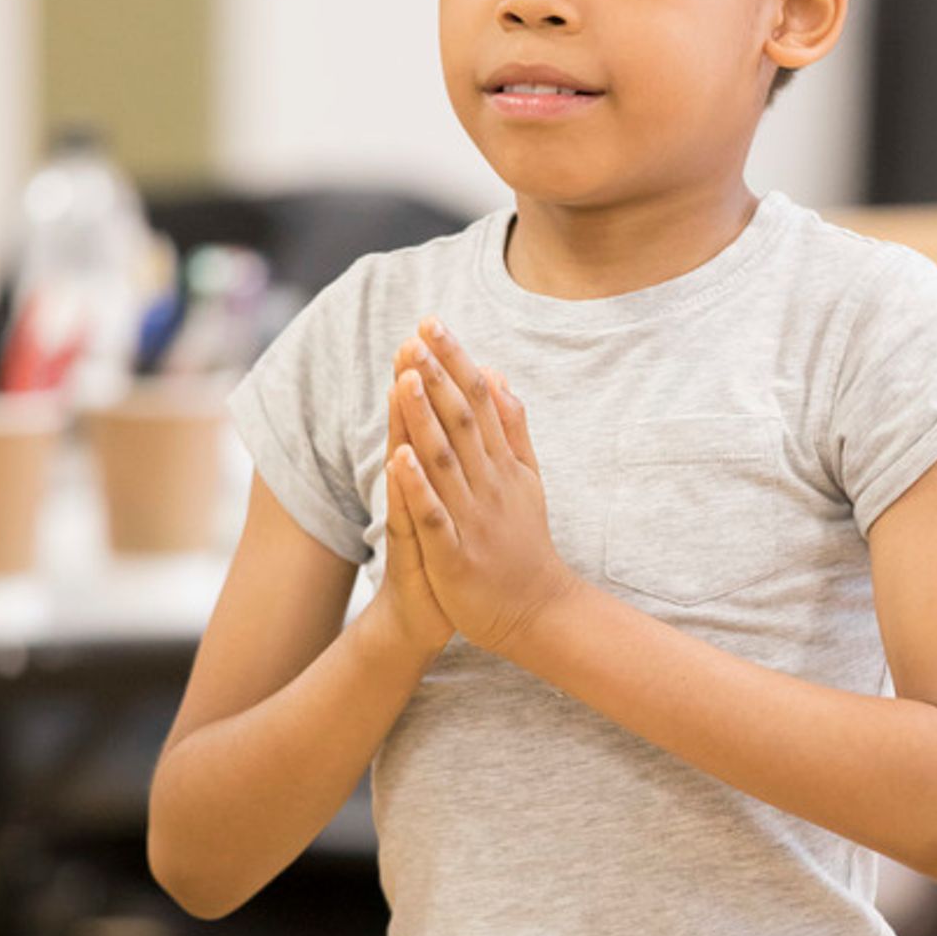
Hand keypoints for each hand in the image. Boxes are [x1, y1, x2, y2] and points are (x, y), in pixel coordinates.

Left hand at [386, 317, 578, 654]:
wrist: (537, 612)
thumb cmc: (524, 544)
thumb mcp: (527, 477)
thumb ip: (512, 427)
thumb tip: (498, 374)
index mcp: (502, 465)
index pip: (479, 402)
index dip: (455, 362)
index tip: (433, 323)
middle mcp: (489, 484)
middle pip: (462, 423)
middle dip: (437, 379)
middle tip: (415, 336)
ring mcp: (473, 519)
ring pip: (446, 461)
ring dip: (424, 419)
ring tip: (404, 379)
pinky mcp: (456, 555)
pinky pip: (435, 517)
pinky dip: (418, 488)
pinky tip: (399, 458)